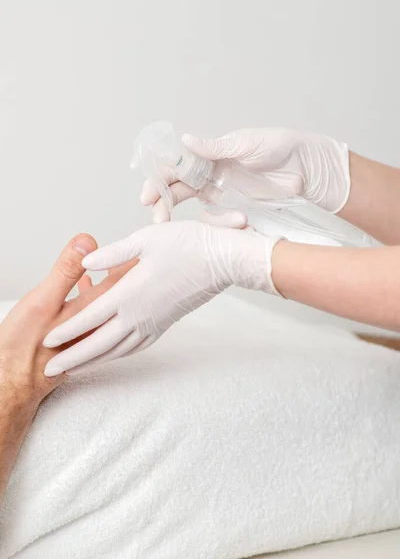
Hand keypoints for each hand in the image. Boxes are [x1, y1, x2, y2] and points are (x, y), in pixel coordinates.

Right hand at [0, 234, 136, 409]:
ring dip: (112, 286)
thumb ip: (66, 272)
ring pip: (108, 304)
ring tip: (113, 265)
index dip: (133, 263)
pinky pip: (95, 316)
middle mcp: (97, 323)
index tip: (145, 249)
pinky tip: (85, 287)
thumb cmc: (23, 343)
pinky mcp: (78, 342)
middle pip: (121, 294)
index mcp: (92, 310)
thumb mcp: (42, 301)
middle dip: (127, 274)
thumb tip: (87, 241)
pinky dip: (95, 299)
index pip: (122, 281)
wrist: (12, 383)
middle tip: (136, 254)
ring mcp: (89, 334)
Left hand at [43, 221, 282, 375]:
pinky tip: (114, 354)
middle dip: (73, 357)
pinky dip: (121, 354)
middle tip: (51, 369)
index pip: (89, 317)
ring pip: (118, 349)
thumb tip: (85, 262)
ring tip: (76, 368)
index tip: (47, 341)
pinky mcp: (166, 324)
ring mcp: (154, 322)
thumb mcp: (145, 240)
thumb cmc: (187, 245)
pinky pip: (138, 346)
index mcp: (129, 292)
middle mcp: (139, 314)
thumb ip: (112, 254)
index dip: (66, 329)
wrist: (223, 261)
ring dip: (95, 361)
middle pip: (99, 343)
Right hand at [141, 128, 350, 225]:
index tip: (148, 196)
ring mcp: (222, 195)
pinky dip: (222, 224)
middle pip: (176, 191)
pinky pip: (219, 221)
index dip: (158, 180)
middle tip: (158, 221)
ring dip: (189, 222)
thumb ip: (215, 148)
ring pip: (194, 209)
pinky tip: (239, 222)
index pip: (174, 167)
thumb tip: (185, 141)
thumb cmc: (281, 147)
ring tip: (193, 230)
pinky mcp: (236, 210)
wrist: (309, 169)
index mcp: (208, 156)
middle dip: (162, 205)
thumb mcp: (247, 144)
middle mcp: (209, 176)